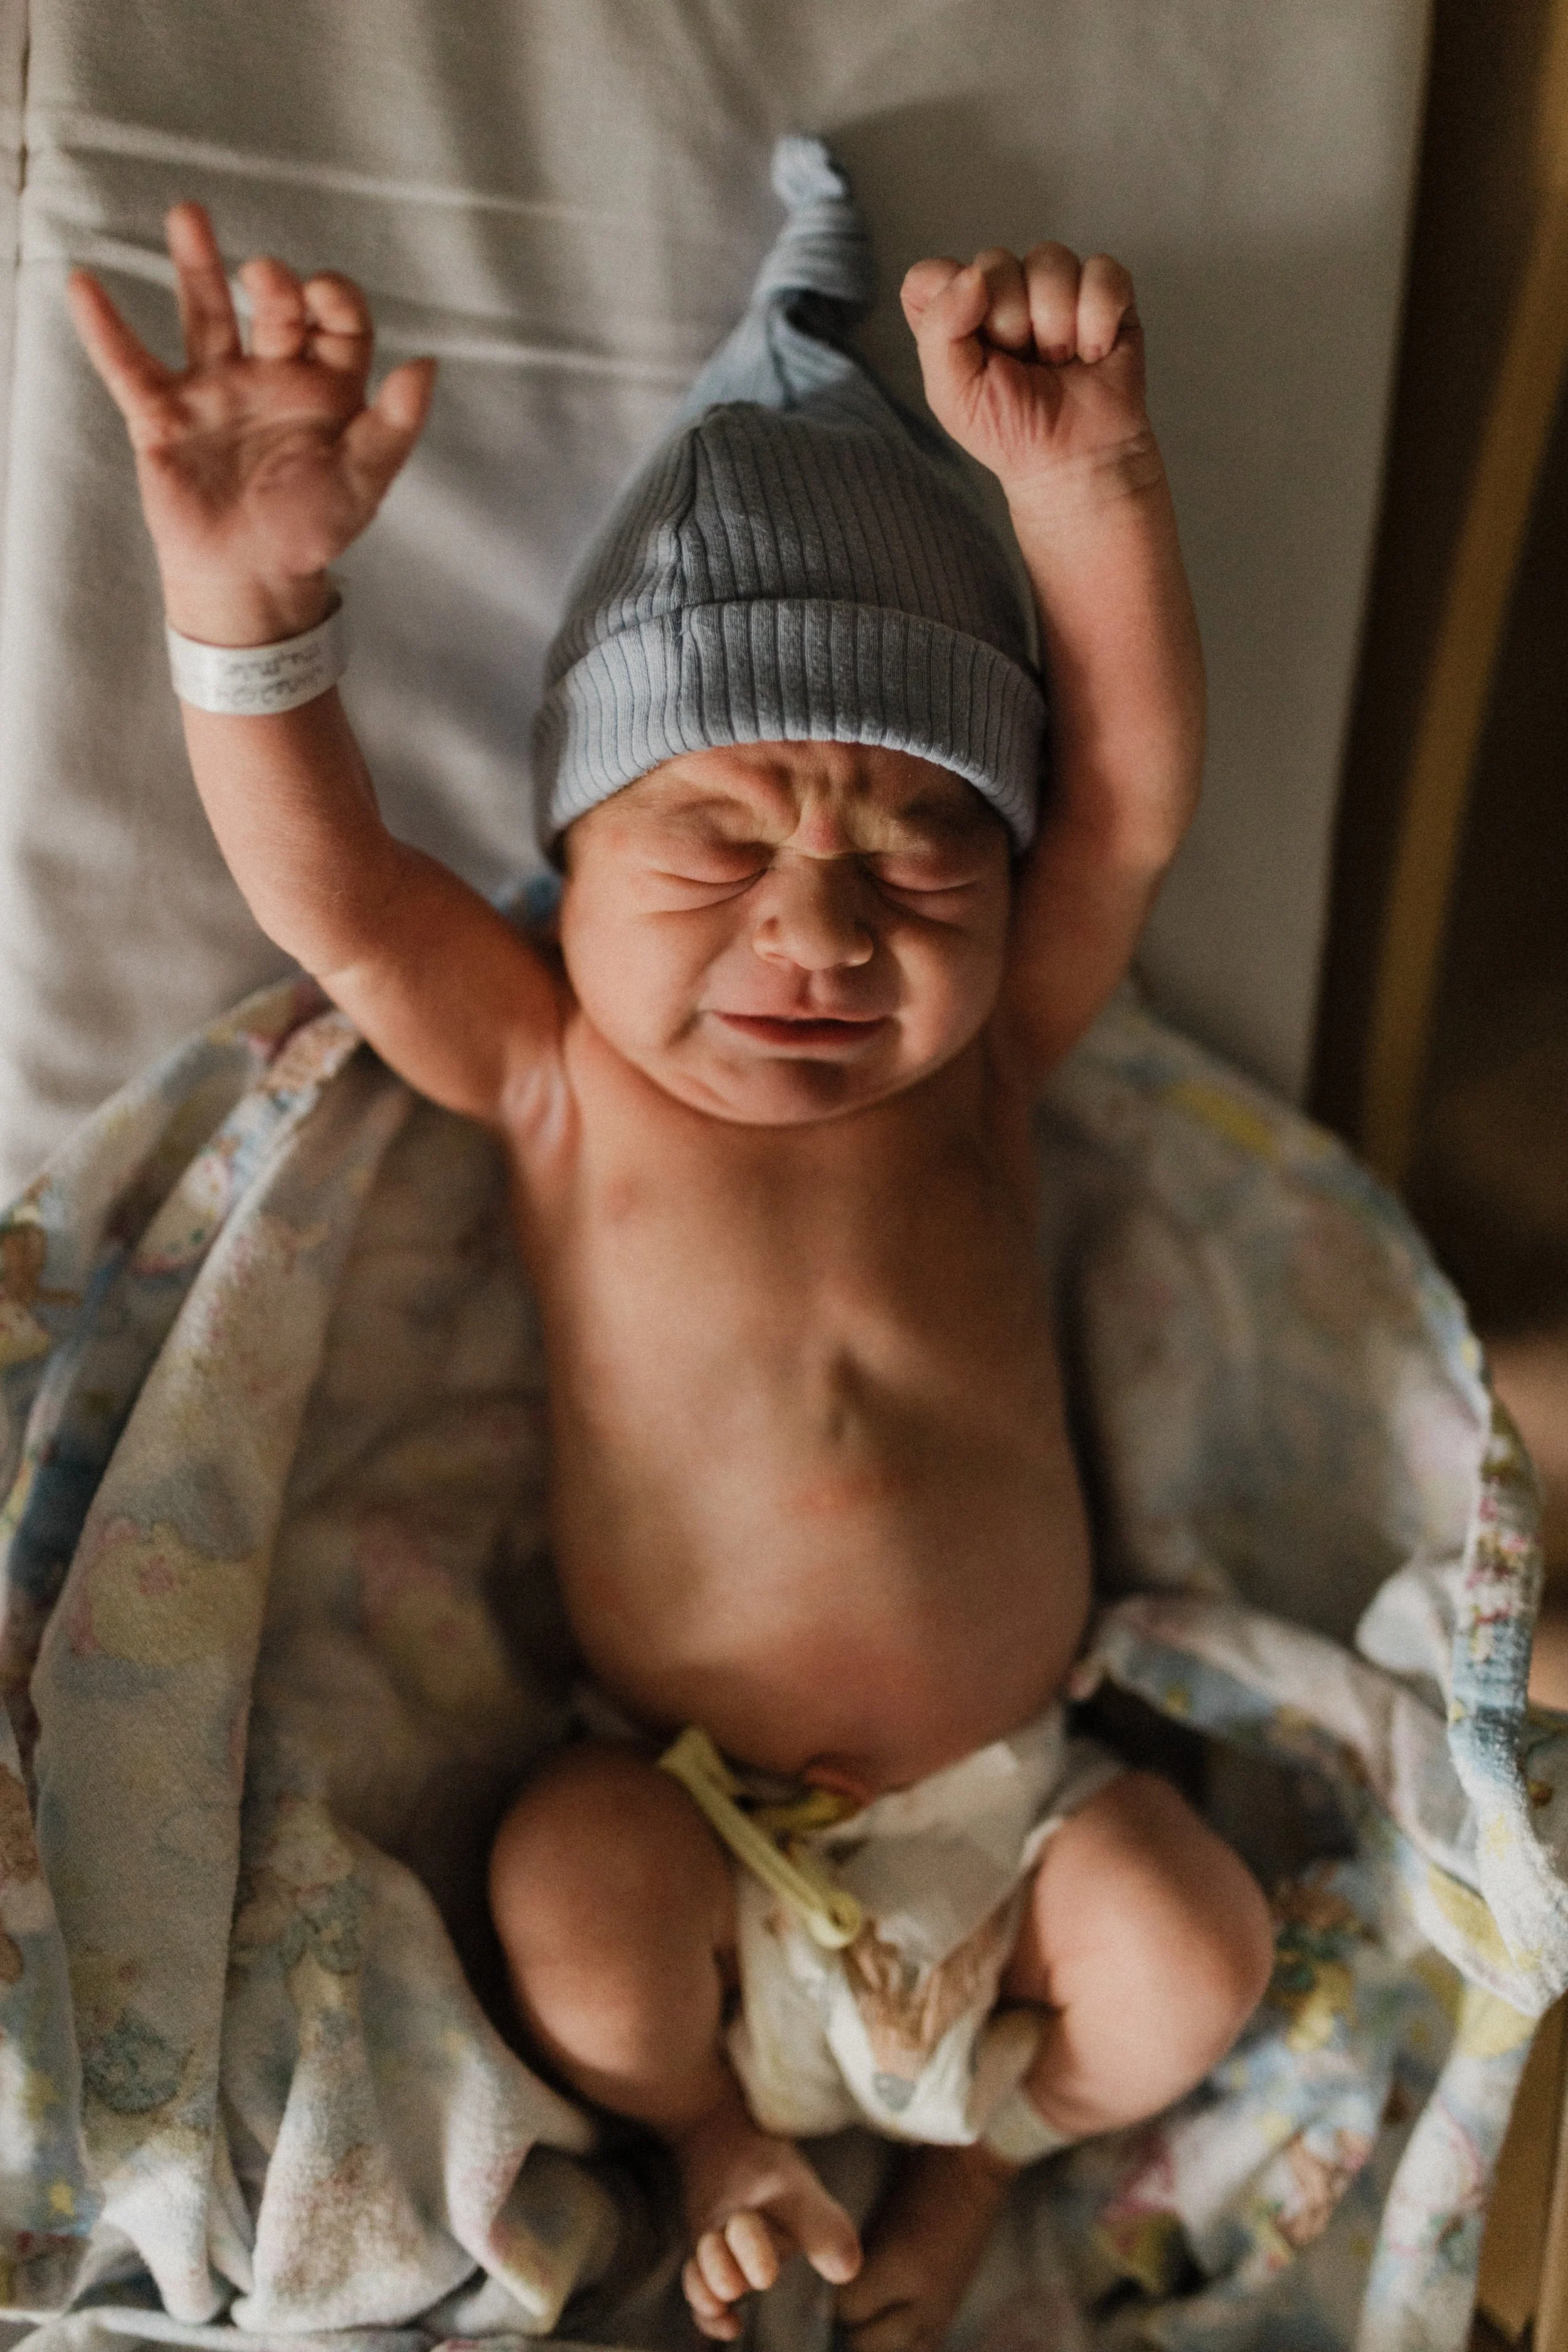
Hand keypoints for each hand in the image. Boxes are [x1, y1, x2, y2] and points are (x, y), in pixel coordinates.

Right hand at [69, 204, 434, 642]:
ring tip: (189, 216)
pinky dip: (105, 329)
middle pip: (274, 310)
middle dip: (274, 287)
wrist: (253, 578)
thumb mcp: (364, 482)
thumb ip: (394, 427)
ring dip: (196, 265)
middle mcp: (270, 376)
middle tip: (266, 277)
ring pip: (204, 315)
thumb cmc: (312, 529)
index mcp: (326, 388)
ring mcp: (215, 390)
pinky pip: (131, 365)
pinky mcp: (165, 415)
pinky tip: (84, 285)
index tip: (324, 295)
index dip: (335, 299)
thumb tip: (426, 366)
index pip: (337, 323)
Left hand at [901, 244, 1152, 514]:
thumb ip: (939, 329)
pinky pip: (1102, 271)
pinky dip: (1098, 319)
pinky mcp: (1104, 291)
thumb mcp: (952, 394)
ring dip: (1056, 323)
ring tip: (1059, 362)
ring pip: (1050, 258)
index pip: (929, 275)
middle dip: (1010, 321)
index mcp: (957, 313)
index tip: (972, 343)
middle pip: (994, 261)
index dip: (948, 300)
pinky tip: (1093, 353)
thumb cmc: (1010, 432)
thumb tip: (974, 274)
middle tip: (1024, 365)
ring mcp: (1054, 286)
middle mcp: (1002, 291)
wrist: (1074, 462)